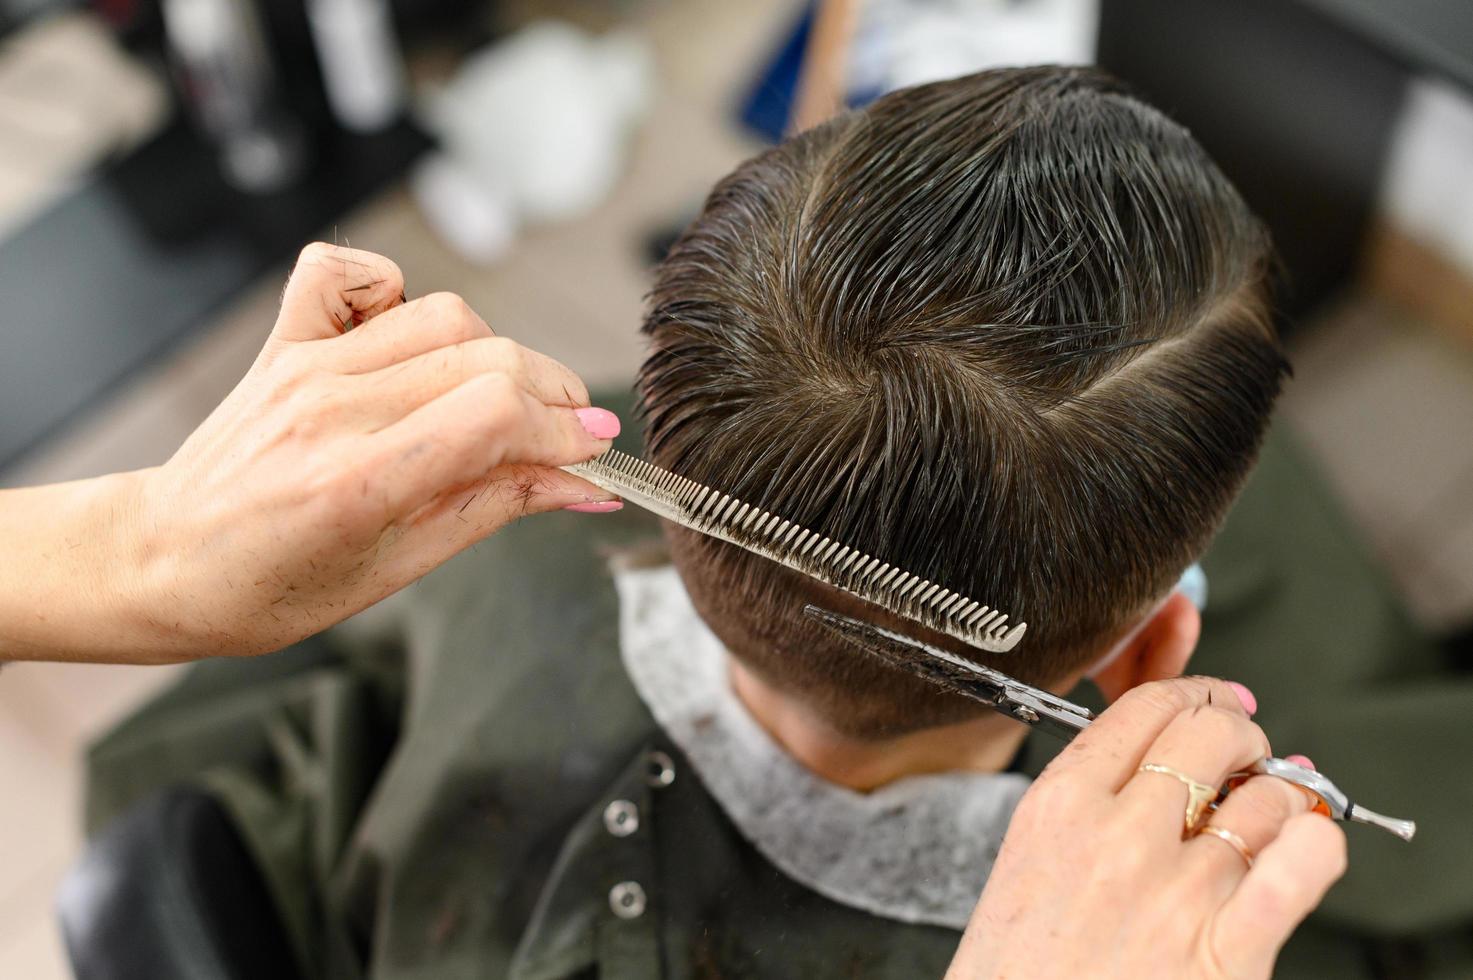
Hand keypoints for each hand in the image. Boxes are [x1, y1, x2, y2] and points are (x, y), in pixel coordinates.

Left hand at [1, 243, 621, 662]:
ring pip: (443, 315)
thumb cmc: (269, 586)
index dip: (565, 427)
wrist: (160, 561)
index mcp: (358, 481)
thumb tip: (581, 485)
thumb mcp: (396, 570)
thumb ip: (495, 508)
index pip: (498, 414)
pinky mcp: (286, 340)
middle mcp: (333, 407)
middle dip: (552, 393)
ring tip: (499, 401)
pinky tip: (411, 333)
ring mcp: (307, 365)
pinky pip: (349, 270)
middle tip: (568, 433)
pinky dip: (395, 285)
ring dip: (496, 353)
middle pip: (487, 356)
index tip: (595, 450)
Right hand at [947, 677, 1346, 979]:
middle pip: (1209, 733)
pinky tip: (1306, 844)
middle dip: (1242, 732)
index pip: (1145, 708)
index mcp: (1058, 807)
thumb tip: (1176, 763)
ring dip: (1280, 793)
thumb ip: (1088, 806)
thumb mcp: (1025, 861)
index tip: (1214, 700)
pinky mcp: (1227, 950)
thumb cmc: (1019, 974)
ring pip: (1264, 796)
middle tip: (1247, 752)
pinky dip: (1317, 842)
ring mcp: (1176, 890)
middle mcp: (1118, 837)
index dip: (1196, 692)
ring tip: (1272, 810)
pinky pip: (1301, 865)